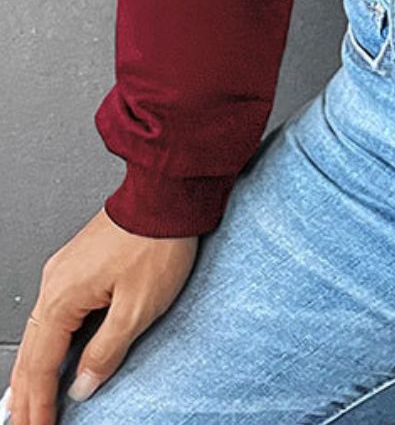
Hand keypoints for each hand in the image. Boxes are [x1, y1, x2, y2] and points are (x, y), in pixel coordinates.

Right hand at [3, 208, 197, 424]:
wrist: (168, 192)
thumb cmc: (157, 239)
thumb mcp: (138, 306)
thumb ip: (106, 350)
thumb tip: (84, 385)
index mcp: (62, 296)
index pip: (41, 367)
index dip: (38, 406)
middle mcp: (55, 282)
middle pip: (30, 354)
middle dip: (25, 397)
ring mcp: (63, 272)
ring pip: (37, 336)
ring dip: (31, 375)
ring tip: (25, 408)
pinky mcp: (76, 266)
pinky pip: (49, 317)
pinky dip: (43, 348)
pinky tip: (44, 359)